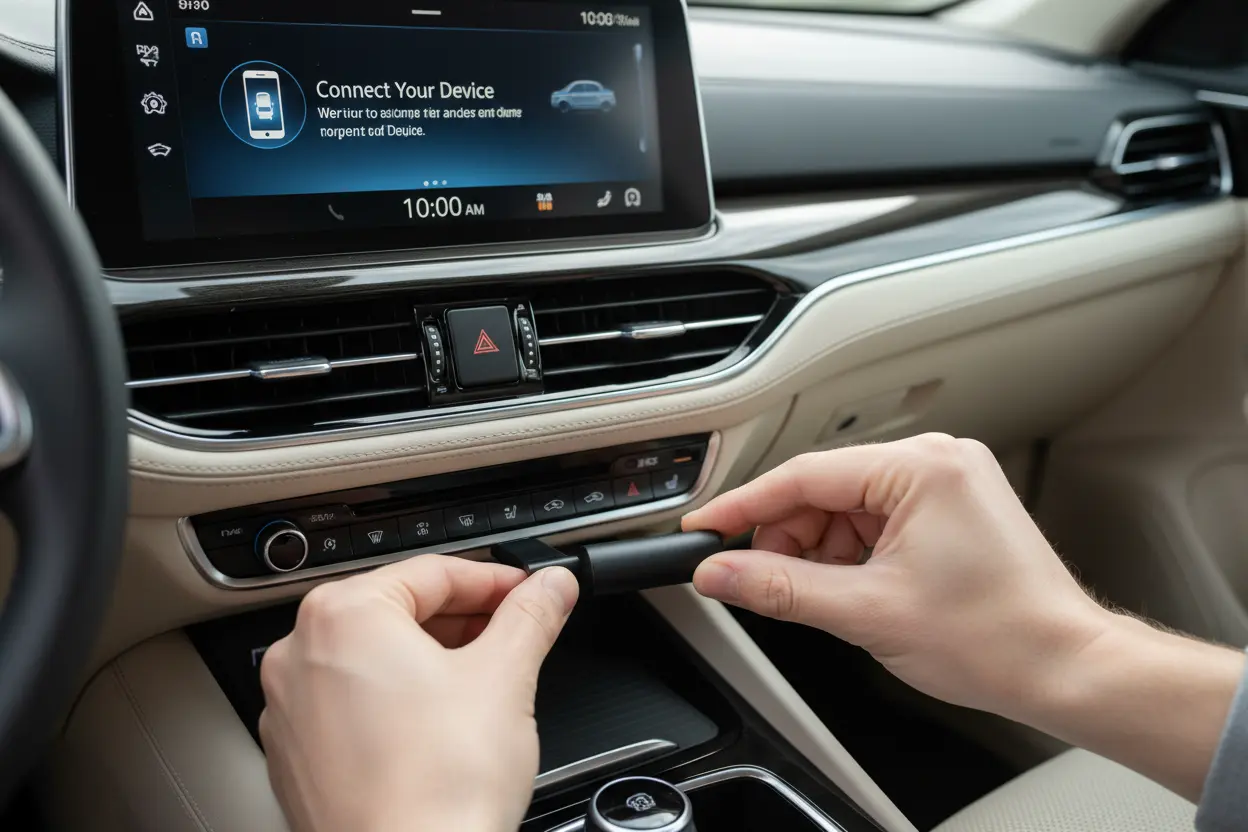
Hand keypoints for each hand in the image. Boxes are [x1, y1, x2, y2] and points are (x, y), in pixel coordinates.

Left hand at [259, 556, 578, 831]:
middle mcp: (300, 656)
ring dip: (431, 661)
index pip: (432, 572)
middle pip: (397, 611)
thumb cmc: (438, 788)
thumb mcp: (506, 677)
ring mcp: (292, 712)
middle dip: (463, 620)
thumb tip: (551, 587)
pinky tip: (441, 727)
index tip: (529, 592)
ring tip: (484, 681)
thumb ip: (531, 616)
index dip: (494, 580)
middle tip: (514, 632)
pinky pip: (352, 707)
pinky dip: (397, 703)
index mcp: (343, 616)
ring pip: (372, 660)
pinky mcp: (298, 760)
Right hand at [682, 434, 1111, 720]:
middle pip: (824, 489)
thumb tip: (721, 572)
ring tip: (826, 597)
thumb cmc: (996, 637)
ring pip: (847, 506)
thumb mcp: (867, 612)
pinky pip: (876, 517)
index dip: (744, 507)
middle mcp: (936, 461)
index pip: (804, 476)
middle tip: (761, 582)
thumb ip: (780, 587)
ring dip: (821, 549)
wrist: (1064, 668)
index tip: (704, 527)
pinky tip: (851, 587)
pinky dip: (852, 552)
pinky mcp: (951, 507)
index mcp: (921, 467)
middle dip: (788, 538)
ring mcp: (947, 482)